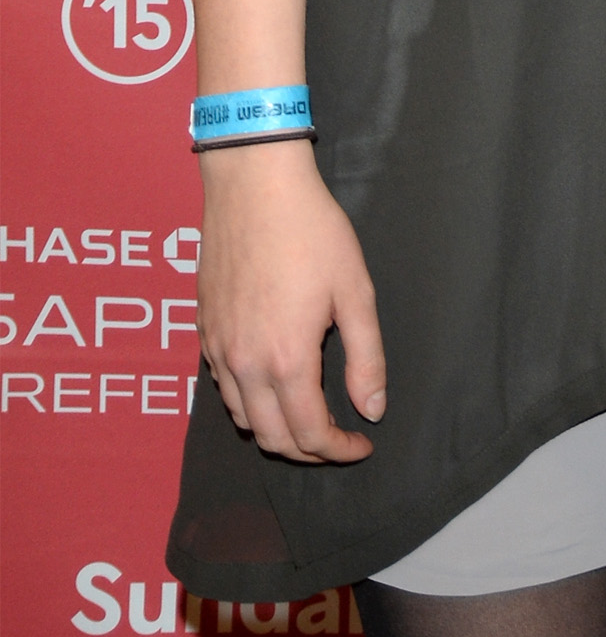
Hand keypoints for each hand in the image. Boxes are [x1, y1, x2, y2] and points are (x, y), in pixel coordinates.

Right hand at [197, 137, 385, 461]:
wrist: (254, 186)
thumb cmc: (311, 232)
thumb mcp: (355, 292)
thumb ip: (365, 358)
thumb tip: (372, 409)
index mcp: (286, 359)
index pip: (310, 434)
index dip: (339, 451)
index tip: (362, 444)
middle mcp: (244, 364)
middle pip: (271, 439)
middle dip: (308, 451)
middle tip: (337, 439)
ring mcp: (217, 348)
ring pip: (242, 418)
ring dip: (275, 430)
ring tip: (307, 414)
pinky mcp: (203, 330)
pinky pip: (221, 387)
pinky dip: (248, 402)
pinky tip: (272, 381)